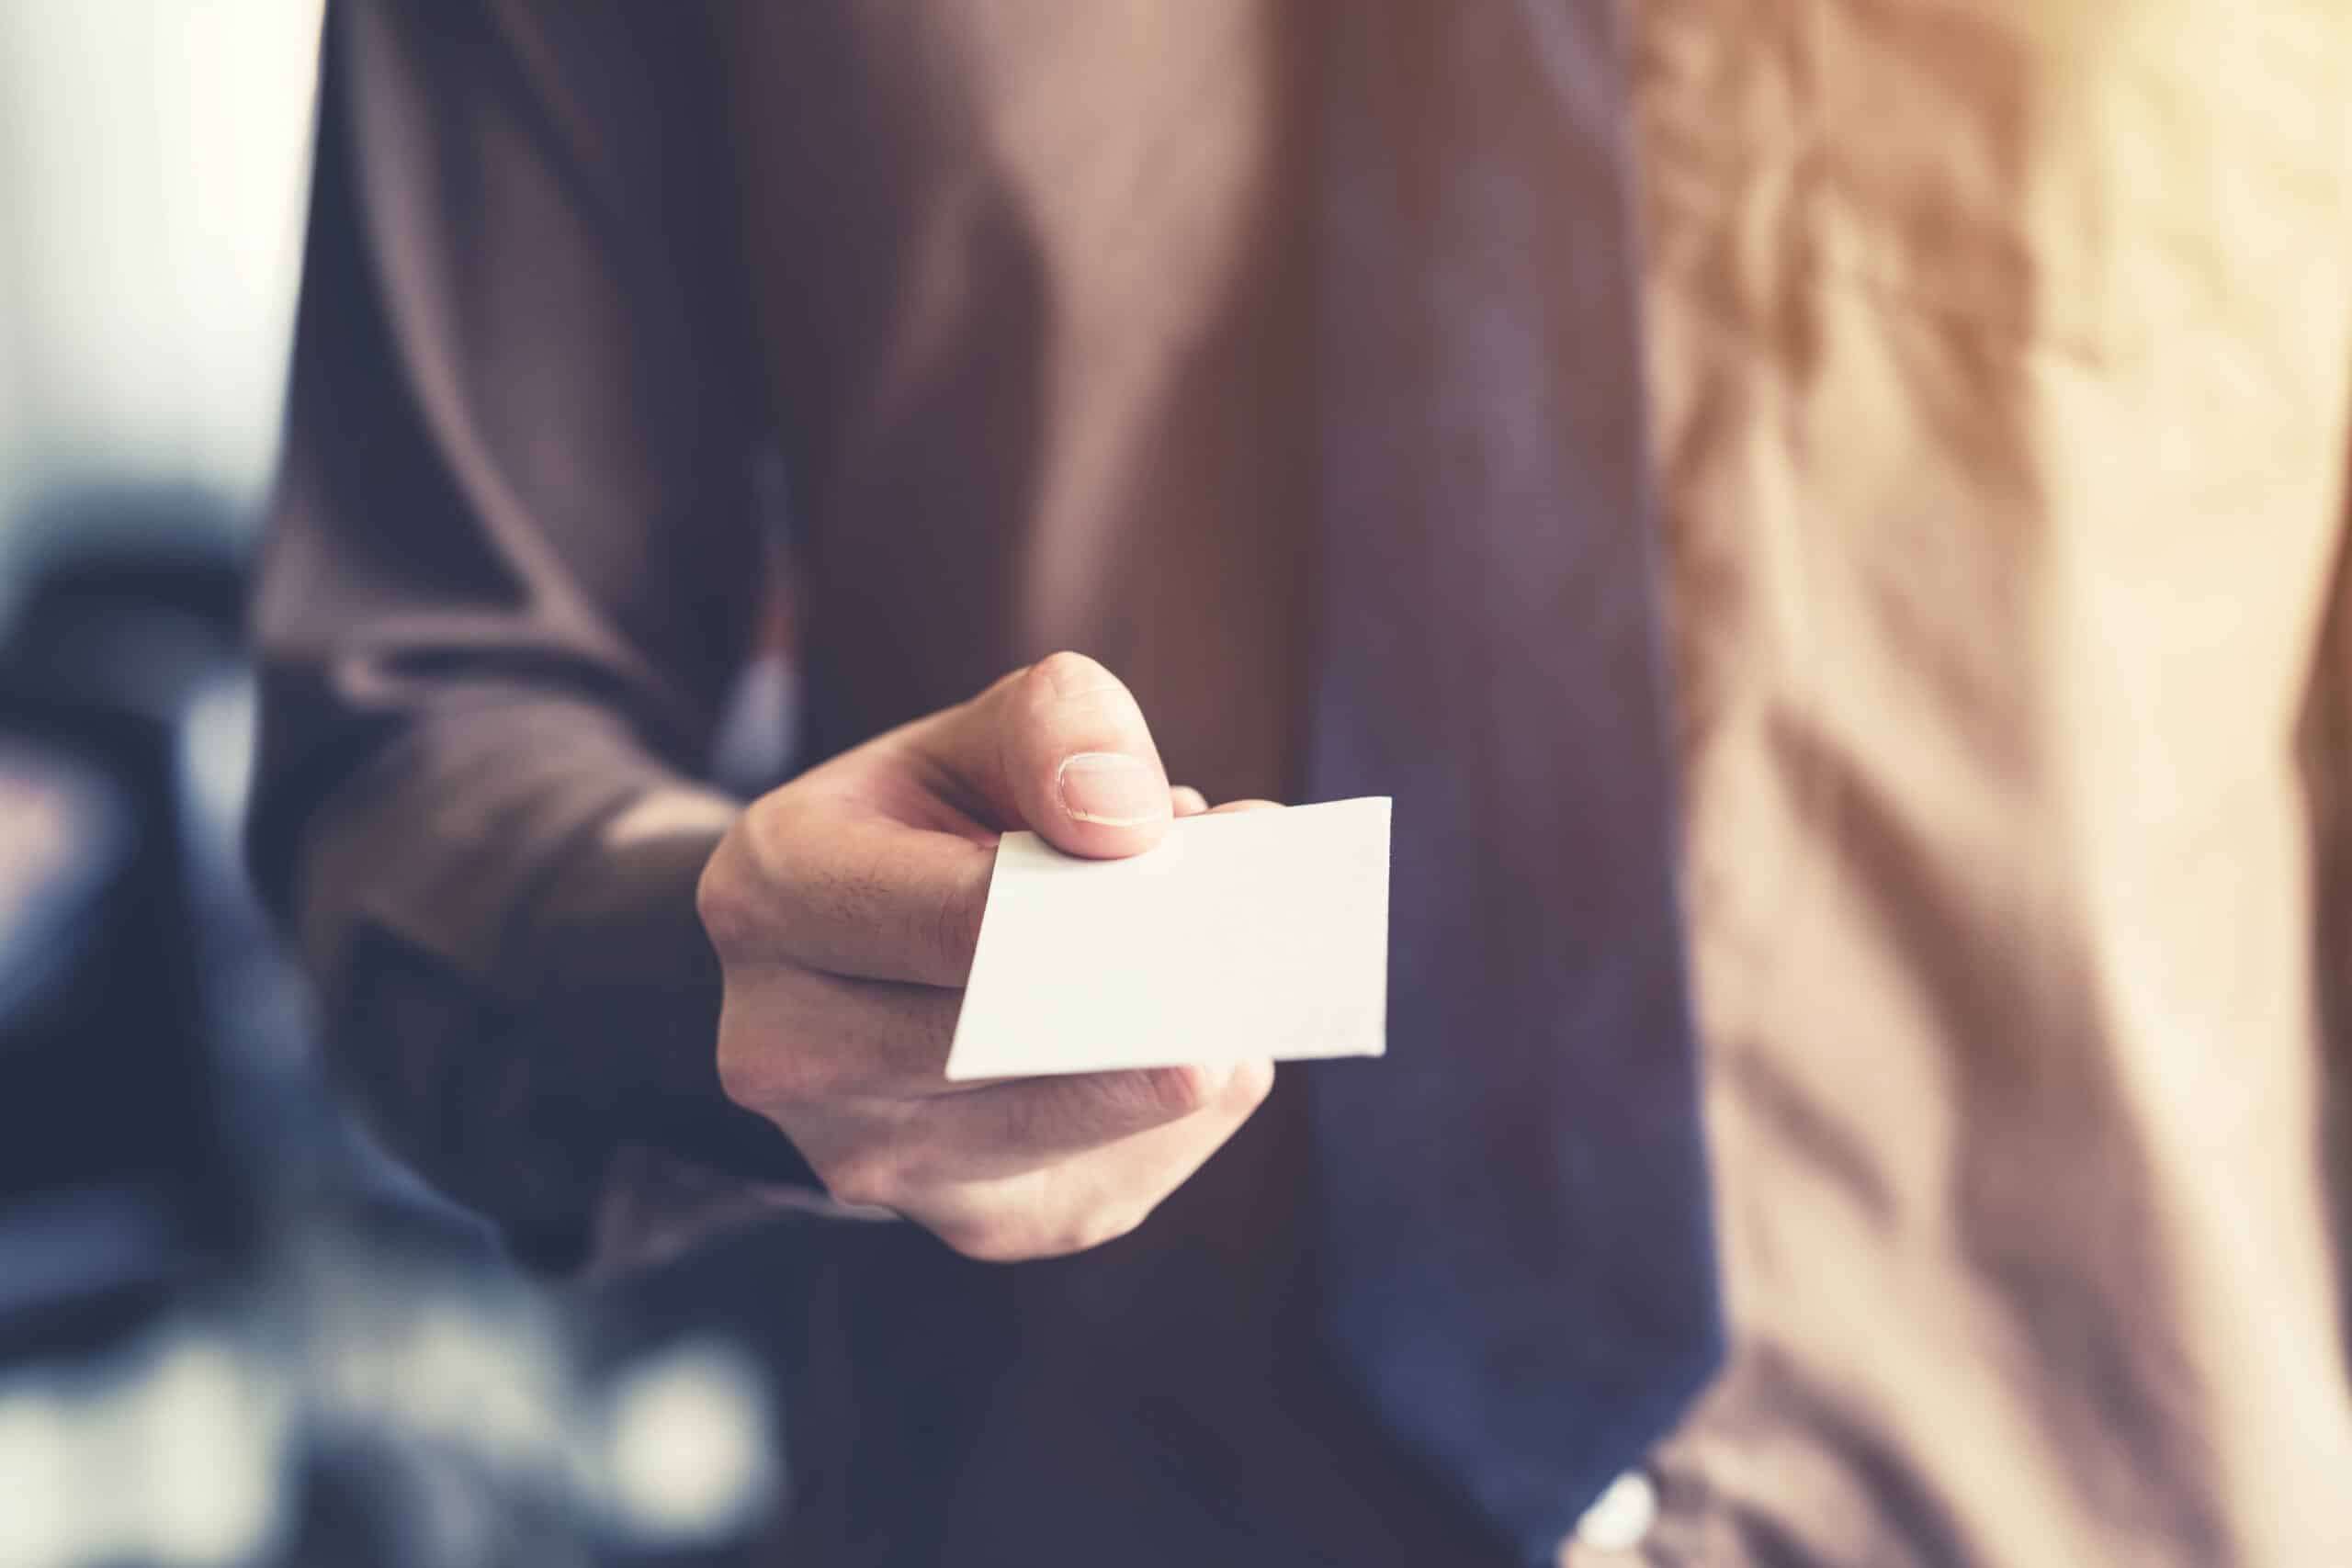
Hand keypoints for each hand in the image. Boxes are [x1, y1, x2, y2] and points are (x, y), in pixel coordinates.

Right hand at [697, 652, 1277, 1260]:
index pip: (964, 917)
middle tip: (1255, 921)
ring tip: (1232, 966)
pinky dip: (1185, 1108)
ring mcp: (872, 1159)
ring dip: (1192, 1043)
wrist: (852, 957)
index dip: (1102, 886)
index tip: (1198, 837)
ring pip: (1090, 1117)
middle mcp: (789, 1051)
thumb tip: (1141, 828)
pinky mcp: (970, 1224)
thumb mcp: (979, 734)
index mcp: (773, 896)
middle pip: (1029, 1037)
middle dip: (1165, 975)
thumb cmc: (931, 827)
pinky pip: (1124, 1177)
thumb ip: (1060, 729)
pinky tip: (1192, 1036)